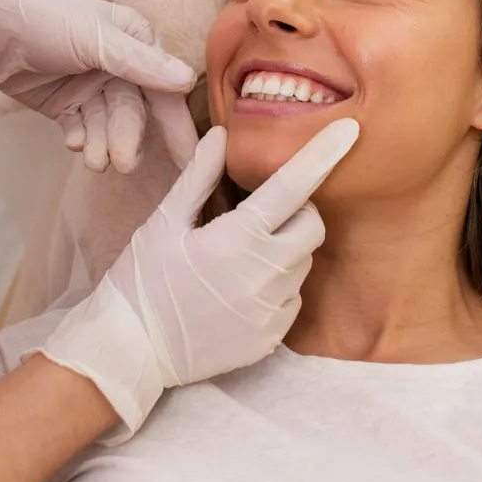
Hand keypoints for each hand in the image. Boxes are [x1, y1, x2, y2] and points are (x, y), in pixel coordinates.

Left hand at [0, 0, 198, 171]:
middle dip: (127, 137)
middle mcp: (115, 62)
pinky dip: (80, 138)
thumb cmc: (42, 22)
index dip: (174, 121)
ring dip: (102, 142)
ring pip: (106, 123)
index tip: (188, 157)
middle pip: (132, 110)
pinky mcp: (62, 102)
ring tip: (91, 160)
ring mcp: (87, 83)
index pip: (161, 86)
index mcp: (132, 39)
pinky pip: (81, 126)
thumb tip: (188, 80)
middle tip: (121, 164)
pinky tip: (72, 143)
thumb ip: (140, 64)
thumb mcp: (96, 40)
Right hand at [34, 119, 359, 440]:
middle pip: (312, 226)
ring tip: (241, 256)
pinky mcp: (271, 338)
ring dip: (285, 249)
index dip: (323, 155)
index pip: (292, 188)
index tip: (349, 130)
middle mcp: (262, 276)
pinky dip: (277, 286)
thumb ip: (198, 177)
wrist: (131, 351)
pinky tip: (240, 290)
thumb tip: (221, 135)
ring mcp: (270, 311)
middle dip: (298, 211)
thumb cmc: (141, 279)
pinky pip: (292, 299)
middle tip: (263, 213)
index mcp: (234, 239)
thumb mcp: (163, 223)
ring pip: (302, 263)